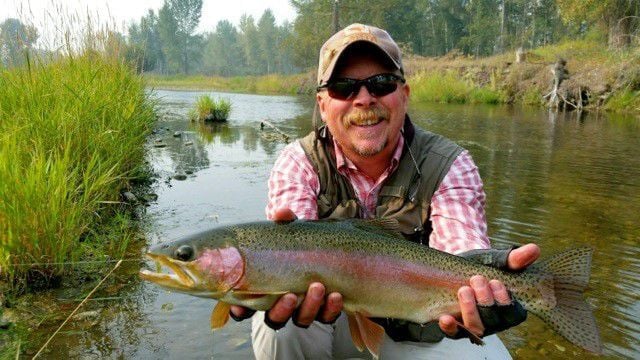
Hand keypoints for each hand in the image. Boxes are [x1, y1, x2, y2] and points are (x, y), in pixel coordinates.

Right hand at [229, 208, 343, 328]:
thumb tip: (282, 213)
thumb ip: (285, 223)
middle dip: (282, 310)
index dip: (240, 312)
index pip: (245, 308)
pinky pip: (326, 317)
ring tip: (318, 287)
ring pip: (301, 320)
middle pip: (275, 318)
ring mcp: (303, 309)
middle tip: (292, 295)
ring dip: (309, 307)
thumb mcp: (290, 232)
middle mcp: (281, 304)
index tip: (241, 309)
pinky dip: (331, 309)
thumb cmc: (298, 243)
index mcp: (264, 289)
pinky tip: (336, 295)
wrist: (327, 247)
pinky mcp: (324, 310)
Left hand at [438, 243, 539, 337]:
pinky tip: (444, 318)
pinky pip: (453, 333)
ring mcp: (474, 325)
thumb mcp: (496, 261)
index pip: (513, 315)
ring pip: (475, 328)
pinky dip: (450, 327)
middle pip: (493, 321)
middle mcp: (493, 322)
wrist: (456, 268)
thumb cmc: (482, 266)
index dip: (506, 302)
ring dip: (470, 310)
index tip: (496, 282)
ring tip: (464, 289)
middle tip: (477, 279)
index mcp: (508, 309)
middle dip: (486, 301)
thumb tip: (534, 249)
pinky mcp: (455, 325)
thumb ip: (514, 258)